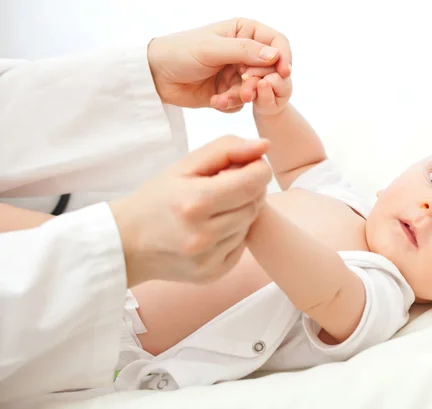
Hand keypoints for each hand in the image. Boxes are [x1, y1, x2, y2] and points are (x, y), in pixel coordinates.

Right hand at [109, 136, 271, 286]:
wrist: (126, 243)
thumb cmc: (156, 198)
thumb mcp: (184, 165)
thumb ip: (227, 149)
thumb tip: (264, 145)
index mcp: (195, 202)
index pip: (254, 182)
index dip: (257, 169)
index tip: (246, 166)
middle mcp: (203, 235)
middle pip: (255, 204)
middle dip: (248, 189)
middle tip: (225, 186)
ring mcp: (208, 259)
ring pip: (249, 225)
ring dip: (240, 212)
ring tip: (213, 209)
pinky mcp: (212, 274)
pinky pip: (241, 246)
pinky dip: (233, 234)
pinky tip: (211, 229)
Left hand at [147, 17, 291, 110]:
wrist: (157, 76)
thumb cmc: (181, 53)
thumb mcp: (213, 49)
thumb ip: (244, 51)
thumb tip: (275, 55)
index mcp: (244, 31)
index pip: (276, 42)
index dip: (283, 57)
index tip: (283, 73)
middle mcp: (245, 51)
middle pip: (270, 70)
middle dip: (258, 82)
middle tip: (245, 91)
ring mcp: (238, 72)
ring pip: (257, 89)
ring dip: (241, 96)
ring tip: (222, 98)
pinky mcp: (230, 91)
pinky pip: (243, 102)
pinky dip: (230, 103)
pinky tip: (215, 100)